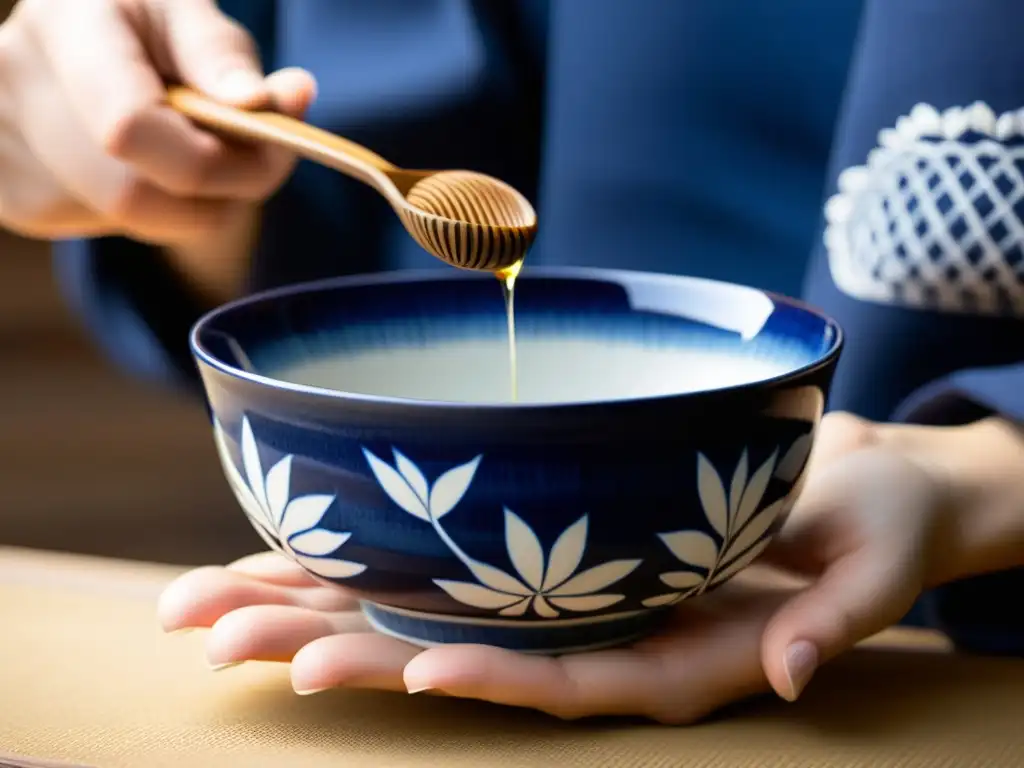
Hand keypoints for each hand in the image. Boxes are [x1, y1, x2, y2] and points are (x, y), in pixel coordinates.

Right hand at [0, 0, 313, 296]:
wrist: (85, 43)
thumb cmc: (150, 28)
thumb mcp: (190, 18)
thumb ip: (225, 59)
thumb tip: (269, 103)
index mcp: (66, 23)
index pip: (129, 128)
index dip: (211, 161)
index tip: (266, 152)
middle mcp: (15, 80)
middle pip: (132, 195)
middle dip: (215, 195)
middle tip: (253, 164)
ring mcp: (3, 144)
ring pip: (125, 222)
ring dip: (188, 205)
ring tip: (195, 151)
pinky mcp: (12, 193)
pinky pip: (104, 229)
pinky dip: (152, 212)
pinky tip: (145, 165)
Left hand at [159, 411, 971, 722]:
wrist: (855, 498)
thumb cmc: (873, 529)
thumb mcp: (874, 566)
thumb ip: (834, 620)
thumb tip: (794, 670)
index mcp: (672, 651)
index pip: (571, 677)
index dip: (495, 677)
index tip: (410, 672)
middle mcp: (599, 633)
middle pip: (461, 651)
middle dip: (338, 649)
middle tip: (220, 640)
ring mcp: (564, 595)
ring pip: (427, 609)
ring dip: (313, 606)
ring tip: (202, 607)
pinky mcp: (550, 553)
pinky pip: (448, 561)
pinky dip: (367, 558)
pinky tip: (284, 551)